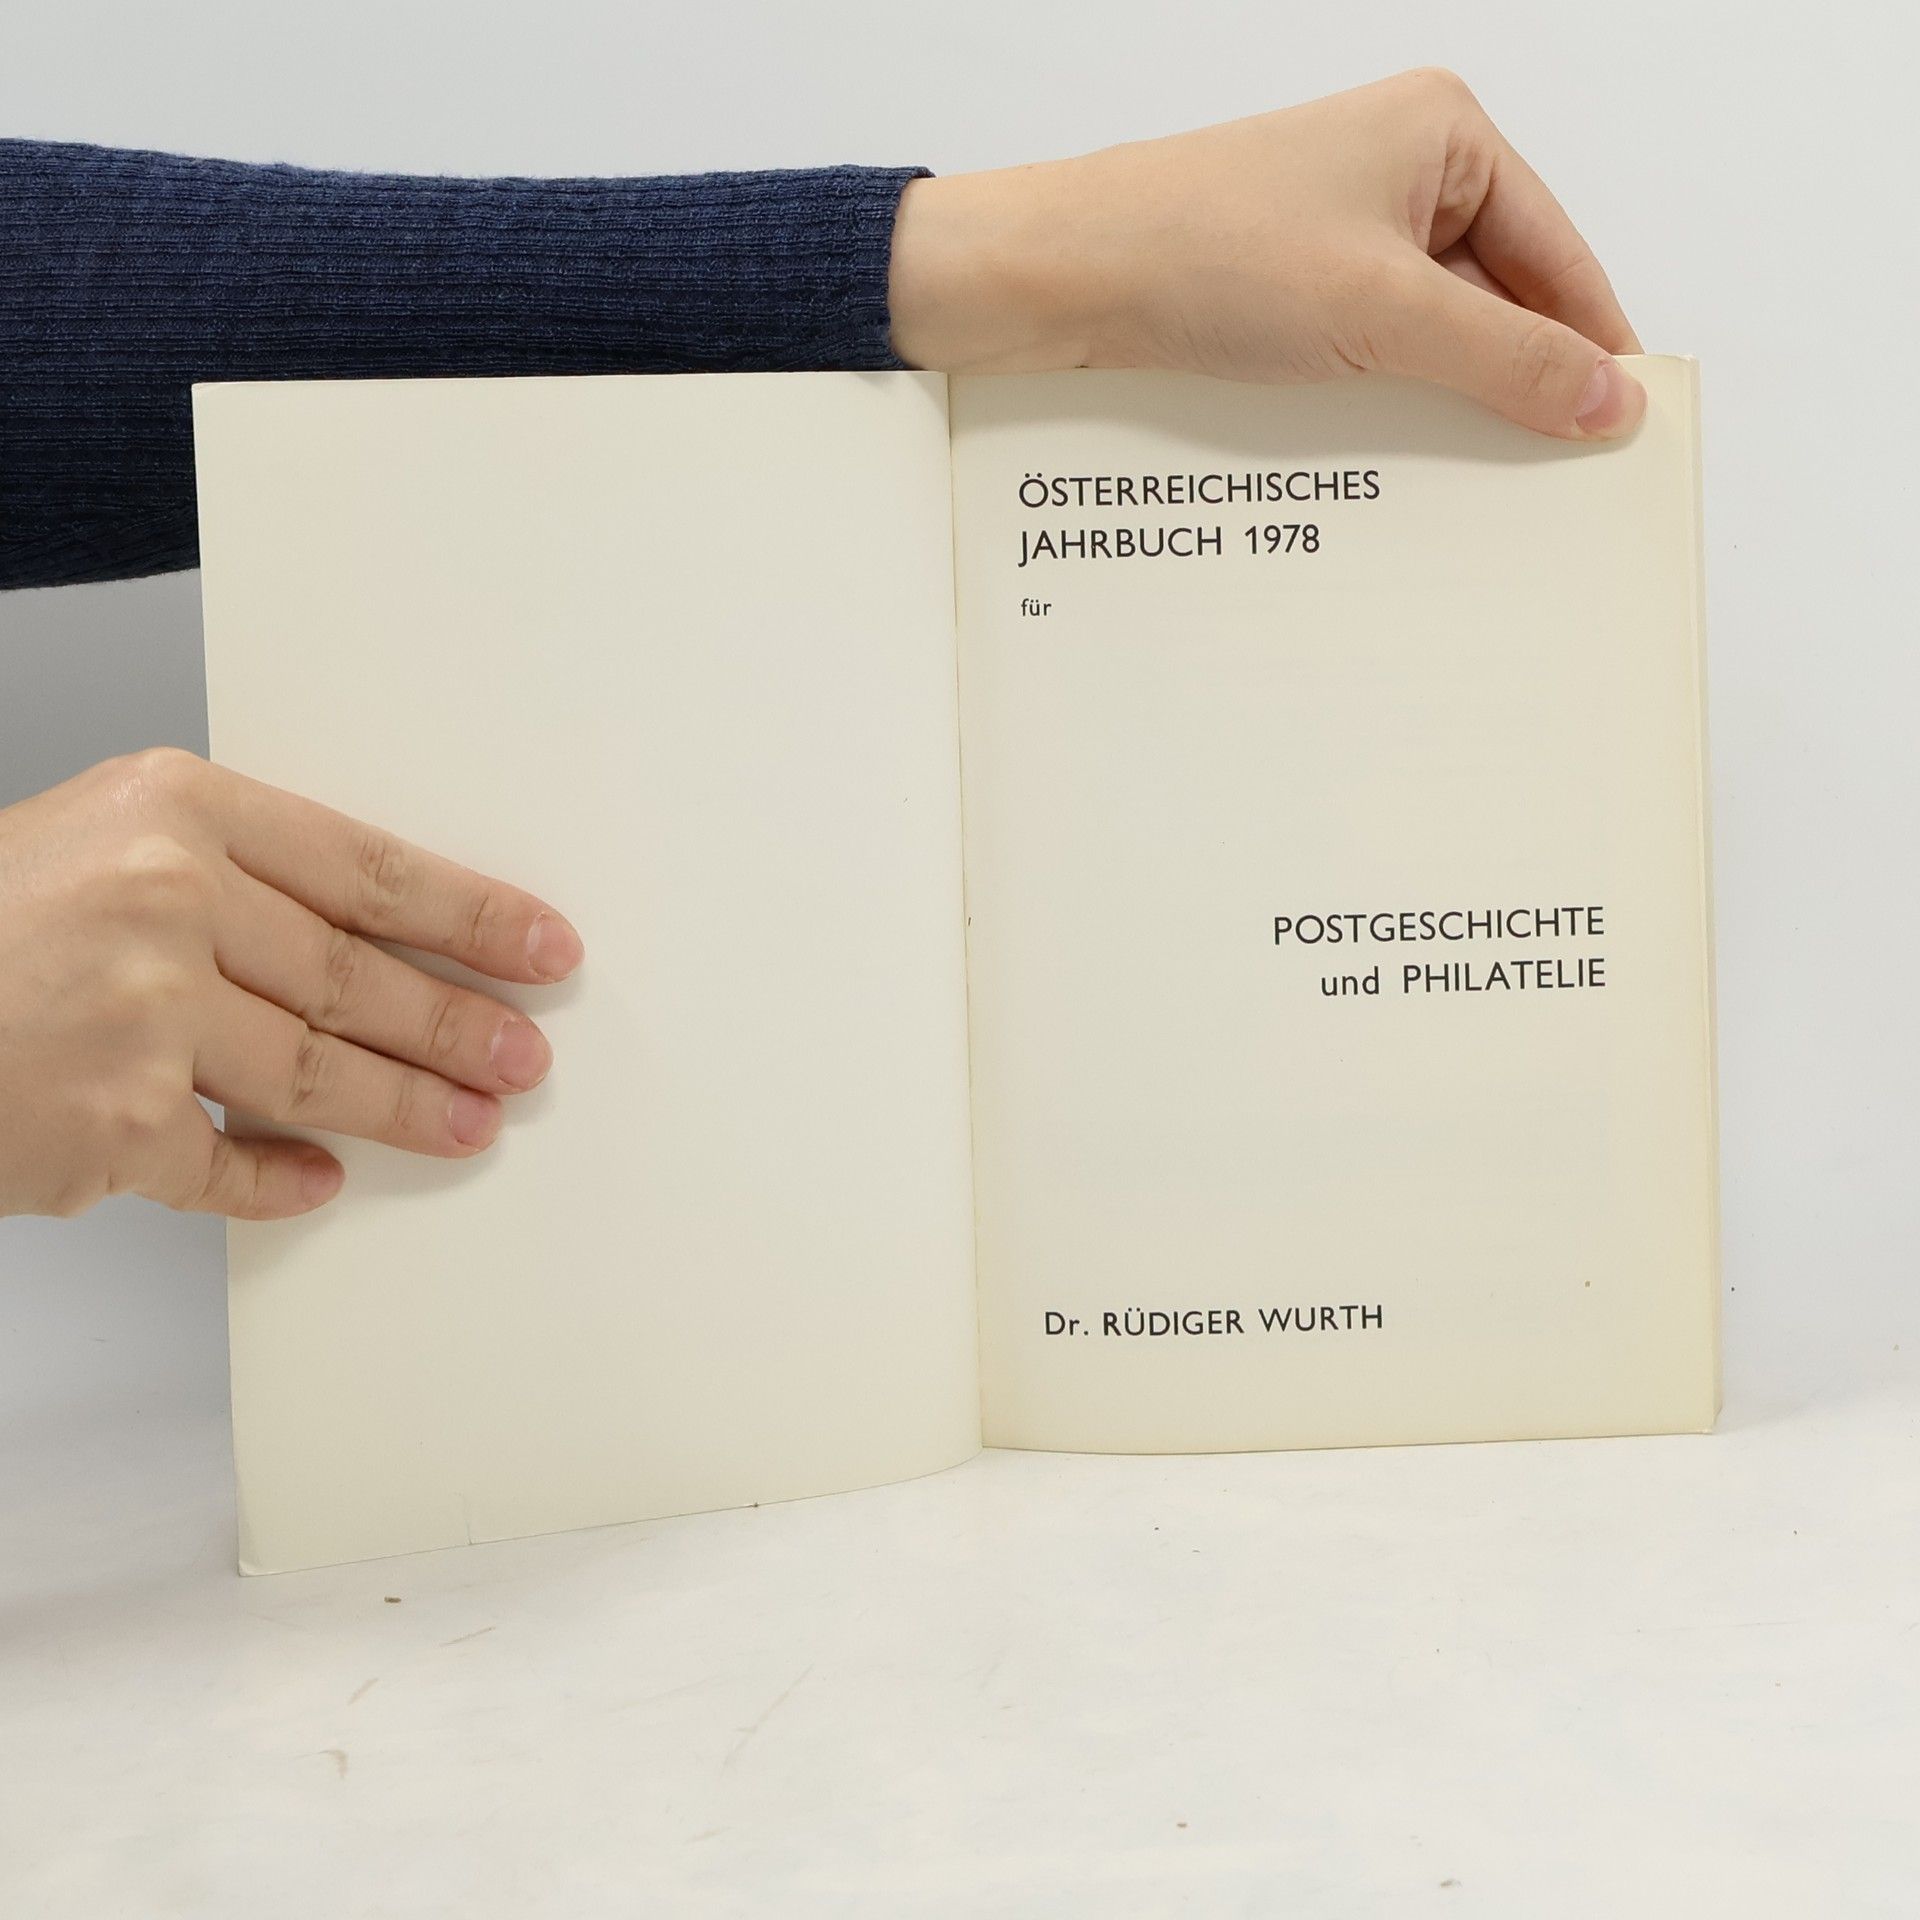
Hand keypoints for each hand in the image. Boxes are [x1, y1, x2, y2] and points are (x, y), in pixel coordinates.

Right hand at [0, 749, 582, 1220]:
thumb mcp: (101, 838)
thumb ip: (235, 880)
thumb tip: (377, 950)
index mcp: (180, 809)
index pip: (370, 868)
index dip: (473, 915)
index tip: (544, 949)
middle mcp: (166, 901)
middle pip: (360, 977)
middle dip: (460, 1025)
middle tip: (525, 1056)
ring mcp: (138, 1017)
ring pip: (320, 1073)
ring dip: (410, 1108)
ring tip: (472, 1122)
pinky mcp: (109, 1124)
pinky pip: (228, 1164)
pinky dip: (279, 1180)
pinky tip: (319, 1184)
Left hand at [889, 68, 1643, 440]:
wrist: (1061, 277)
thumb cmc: (1205, 251)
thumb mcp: (1383, 313)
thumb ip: (1505, 359)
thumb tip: (1607, 400)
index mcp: (1445, 135)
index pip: (1558, 257)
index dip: (1592, 347)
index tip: (1622, 431)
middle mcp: (1399, 171)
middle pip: (1500, 297)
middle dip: (1517, 382)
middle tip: (1552, 476)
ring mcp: (1340, 230)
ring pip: (1432, 334)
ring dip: (1446, 403)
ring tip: (1475, 482)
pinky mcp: (1289, 287)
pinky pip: (1370, 352)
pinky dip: (1387, 404)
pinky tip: (1394, 463)